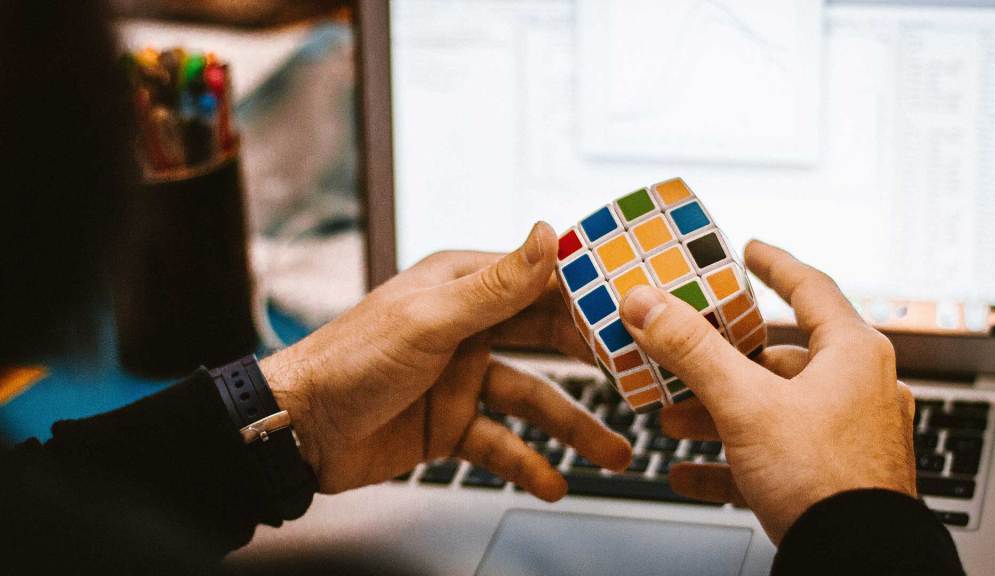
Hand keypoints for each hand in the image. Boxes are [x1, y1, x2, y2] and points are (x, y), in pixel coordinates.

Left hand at [260, 223, 630, 499]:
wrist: (297, 431)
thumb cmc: (351, 360)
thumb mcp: (430, 320)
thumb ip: (495, 286)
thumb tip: (548, 234)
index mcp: (462, 287)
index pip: (540, 284)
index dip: (589, 296)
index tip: (637, 310)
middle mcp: (468, 328)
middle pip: (546, 342)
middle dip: (593, 364)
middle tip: (639, 381)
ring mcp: (461, 378)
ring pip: (532, 400)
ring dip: (572, 427)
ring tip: (612, 452)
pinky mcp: (450, 424)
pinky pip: (500, 443)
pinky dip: (527, 463)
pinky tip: (553, 482)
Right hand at [619, 240, 915, 542]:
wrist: (857, 562)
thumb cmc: (825, 481)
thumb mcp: (746, 404)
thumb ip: (692, 350)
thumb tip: (646, 303)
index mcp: (852, 355)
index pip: (811, 289)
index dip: (775, 265)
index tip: (750, 251)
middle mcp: (857, 390)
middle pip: (777, 359)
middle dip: (719, 364)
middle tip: (682, 358)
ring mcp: (847, 438)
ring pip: (770, 410)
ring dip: (717, 414)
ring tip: (673, 423)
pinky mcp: (832, 479)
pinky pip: (773, 459)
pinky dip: (731, 461)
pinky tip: (691, 474)